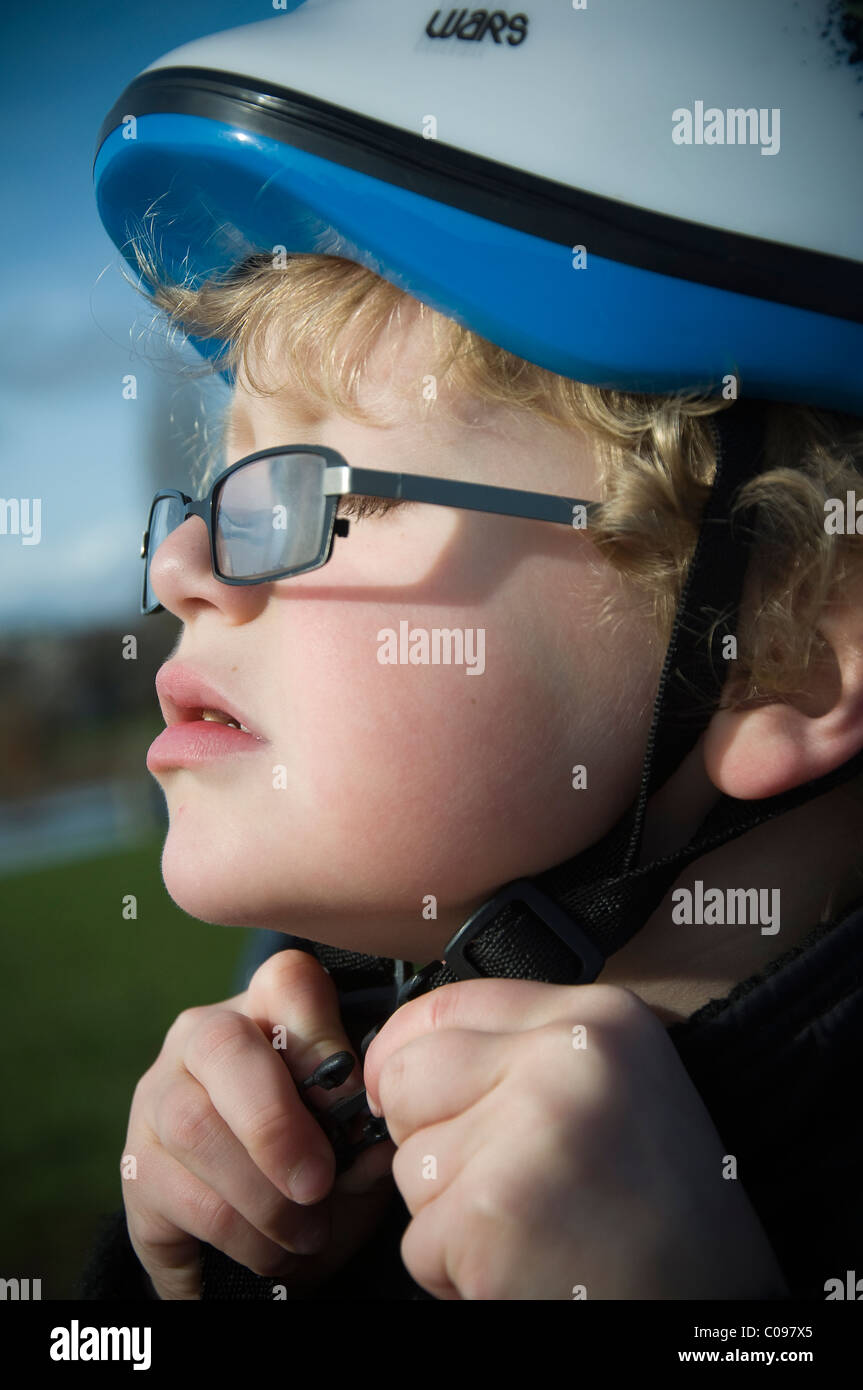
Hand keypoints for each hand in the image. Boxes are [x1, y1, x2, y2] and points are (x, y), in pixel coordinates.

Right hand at [122, 947, 396, 1298]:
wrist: (260, 1228)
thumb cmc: (318, 1158)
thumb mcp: (352, 1138)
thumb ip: (363, 1130)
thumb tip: (365, 1143)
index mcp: (265, 1010)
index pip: (287, 979)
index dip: (322, 1031)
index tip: (354, 1098)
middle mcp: (198, 1038)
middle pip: (222, 1046)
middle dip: (275, 1124)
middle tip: (318, 1185)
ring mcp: (156, 1098)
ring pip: (194, 1128)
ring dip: (261, 1196)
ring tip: (308, 1234)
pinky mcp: (135, 1167)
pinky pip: (179, 1198)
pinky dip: (238, 1238)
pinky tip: (271, 1254)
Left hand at [362, 979, 788, 1299]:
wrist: (718, 1315)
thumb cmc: (670, 1216)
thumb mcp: (621, 1088)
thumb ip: (525, 1052)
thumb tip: (400, 1056)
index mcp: (599, 1019)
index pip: (444, 1004)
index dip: (402, 1054)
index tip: (396, 1090)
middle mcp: (563, 1060)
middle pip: (406, 1078)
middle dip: (425, 1138)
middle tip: (498, 1180)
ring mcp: (526, 1135)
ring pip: (407, 1165)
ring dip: (448, 1214)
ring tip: (534, 1229)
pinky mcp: (493, 1216)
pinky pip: (418, 1242)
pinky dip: (456, 1273)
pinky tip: (527, 1270)